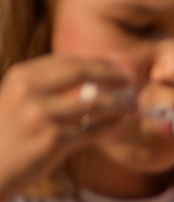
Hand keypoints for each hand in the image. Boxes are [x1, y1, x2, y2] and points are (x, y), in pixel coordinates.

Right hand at [0, 55, 138, 196]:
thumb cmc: (9, 134)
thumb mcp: (17, 100)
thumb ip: (46, 87)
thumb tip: (90, 77)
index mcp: (21, 77)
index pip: (68, 61)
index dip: (98, 62)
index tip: (117, 66)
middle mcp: (29, 91)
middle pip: (82, 72)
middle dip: (112, 75)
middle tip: (130, 80)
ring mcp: (41, 115)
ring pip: (94, 102)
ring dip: (120, 103)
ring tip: (133, 104)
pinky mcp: (54, 140)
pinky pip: (94, 130)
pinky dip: (112, 126)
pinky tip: (121, 124)